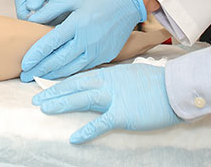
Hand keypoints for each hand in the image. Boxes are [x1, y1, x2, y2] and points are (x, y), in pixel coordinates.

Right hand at [15, 0, 90, 19]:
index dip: (34, 15)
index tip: (48, 2)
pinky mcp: (51, 21)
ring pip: (44, 26)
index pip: (22, 16)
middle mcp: (28, 9)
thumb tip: (31, 7)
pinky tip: (65, 7)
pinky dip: (61, 18)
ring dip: (55, 15)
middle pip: (33, 24)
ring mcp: (40, 17)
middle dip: (47, 14)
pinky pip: (54, 27)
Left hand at [20, 0, 145, 80]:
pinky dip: (70, 71)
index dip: (35, 55)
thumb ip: (51, 9)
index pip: (51, 43)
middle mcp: (88, 40)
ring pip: (72, 68)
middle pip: (59, 60)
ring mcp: (99, 50)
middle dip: (40, 69)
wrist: (130, 0)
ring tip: (38, 77)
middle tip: (25, 76)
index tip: (24, 64)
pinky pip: (84, 67)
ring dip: (53, 74)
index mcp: (78, 23)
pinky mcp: (107, 55)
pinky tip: (59, 73)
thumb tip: (31, 20)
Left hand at [32, 64, 182, 143]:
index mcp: (108, 73)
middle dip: (53, 92)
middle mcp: (107, 83)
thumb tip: (98, 83)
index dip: (60, 82)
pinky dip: (86, 131)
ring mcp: (114, 98)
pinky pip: (100, 124)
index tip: (44, 85)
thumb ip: (111, 79)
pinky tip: (74, 138)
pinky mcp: (122, 115)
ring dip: (61, 104)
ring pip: (81, 99)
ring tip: (44, 108)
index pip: (78, 77)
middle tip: (35, 98)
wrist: (175, 89)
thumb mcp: (128, 74)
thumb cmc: (155, 82)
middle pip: (74, 86)